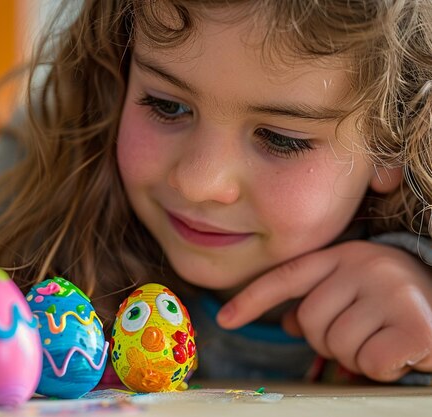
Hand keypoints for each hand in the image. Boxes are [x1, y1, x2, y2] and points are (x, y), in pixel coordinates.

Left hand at [216, 240, 431, 381]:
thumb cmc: (401, 304)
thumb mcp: (358, 294)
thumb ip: (321, 304)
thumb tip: (288, 322)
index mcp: (345, 255)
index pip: (287, 277)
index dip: (252, 299)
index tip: (224, 320)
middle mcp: (365, 264)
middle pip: (310, 321)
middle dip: (330, 340)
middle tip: (365, 334)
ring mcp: (390, 290)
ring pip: (337, 345)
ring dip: (357, 356)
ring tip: (385, 339)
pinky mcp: (415, 324)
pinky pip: (370, 362)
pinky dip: (380, 368)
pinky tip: (402, 352)